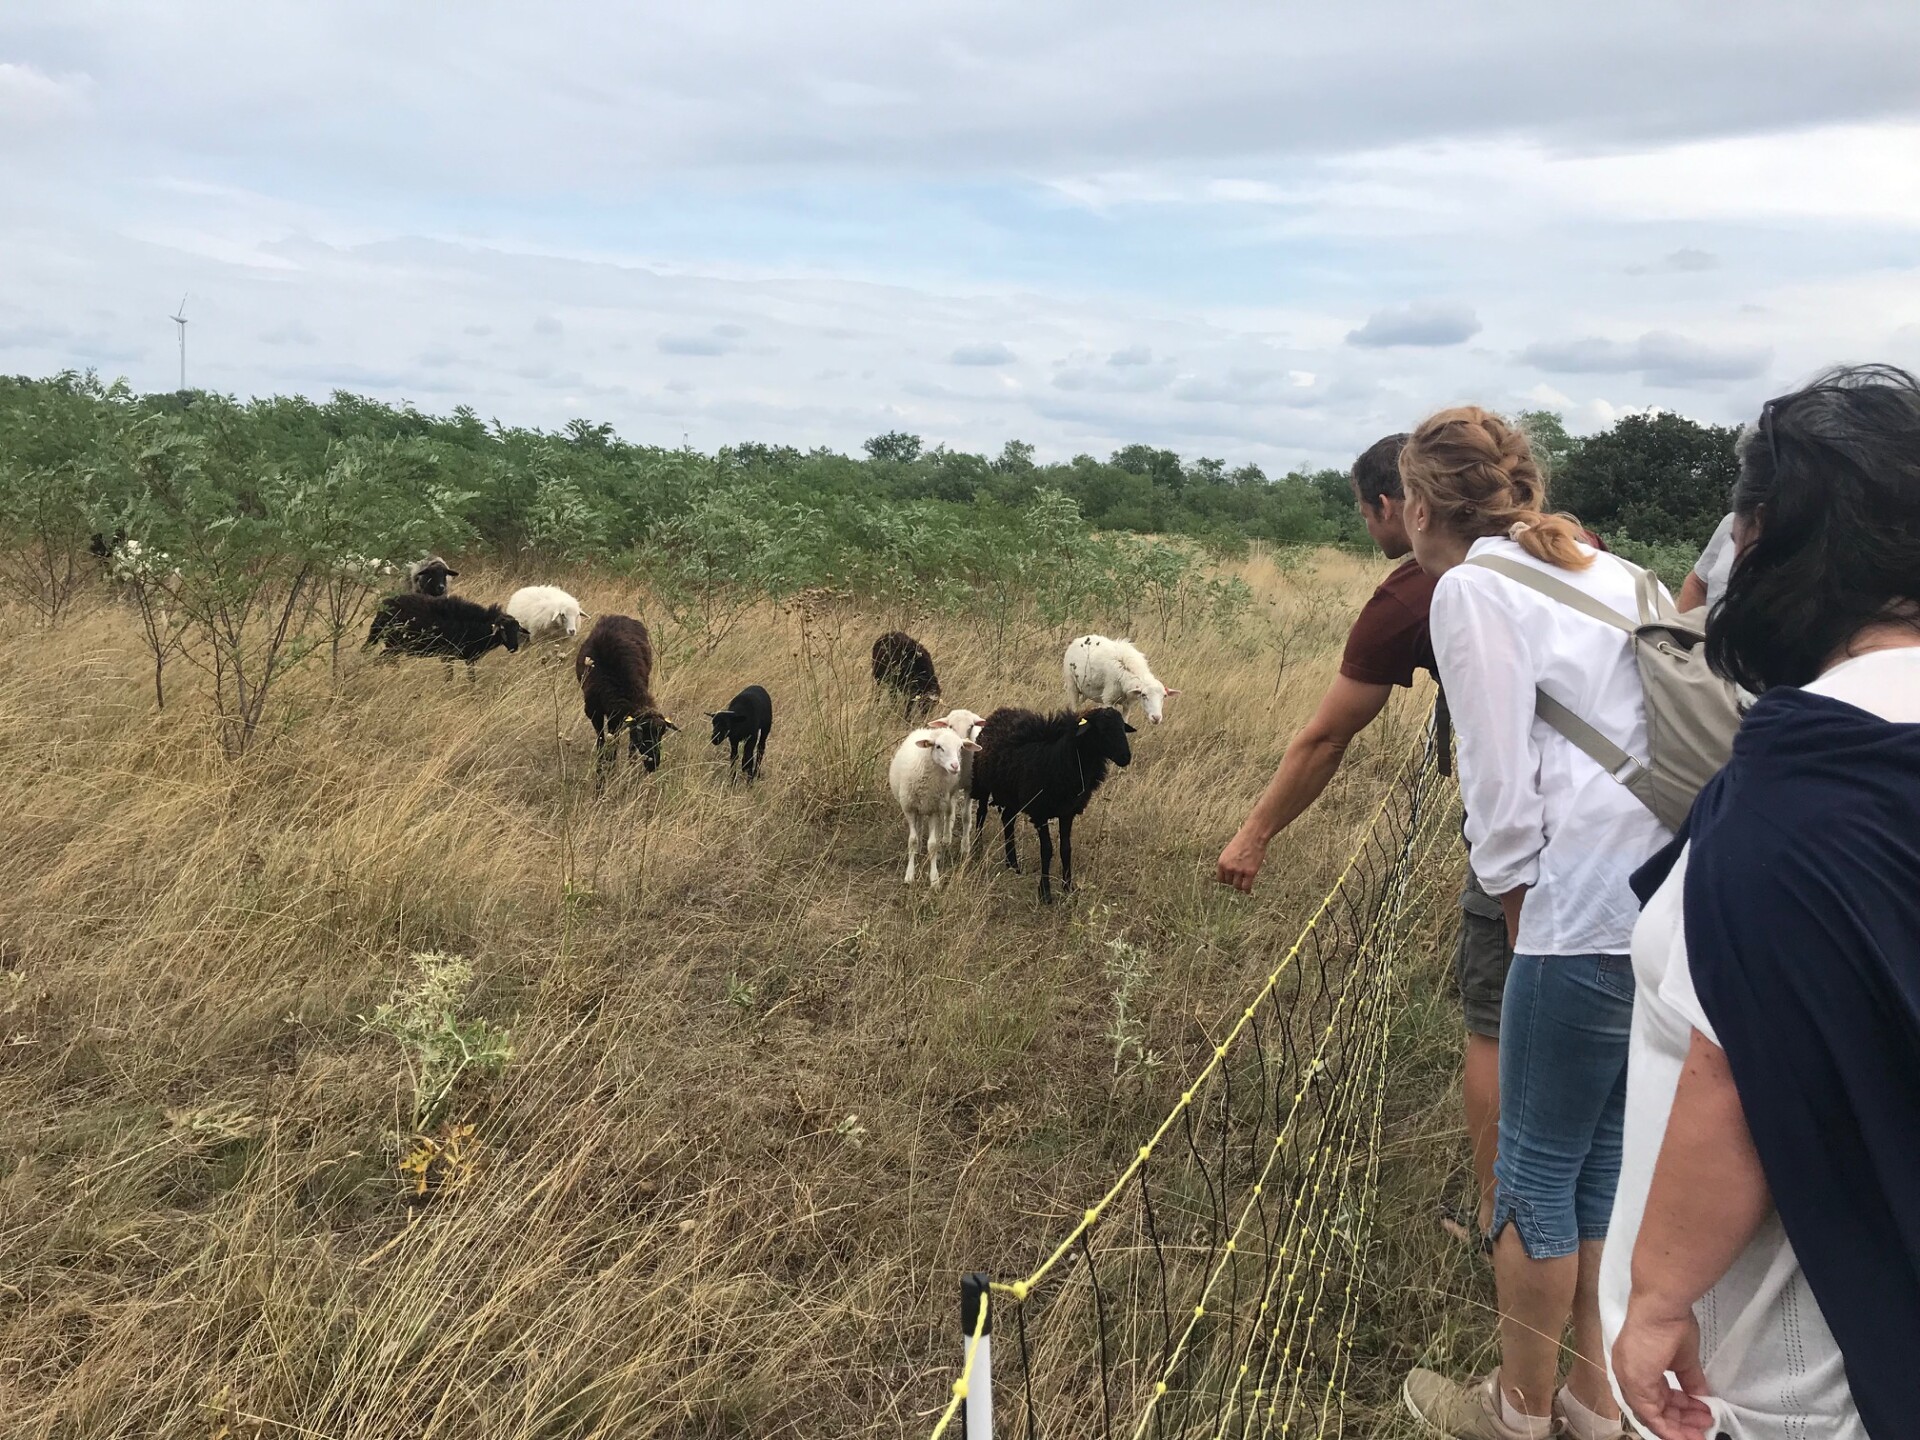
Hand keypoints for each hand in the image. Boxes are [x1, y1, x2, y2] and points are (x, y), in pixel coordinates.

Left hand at [1216, 831, 1267, 892]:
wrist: (1253, 836)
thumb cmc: (1242, 841)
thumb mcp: (1229, 852)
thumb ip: (1227, 863)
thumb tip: (1228, 874)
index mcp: (1221, 862)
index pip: (1220, 879)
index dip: (1226, 880)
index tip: (1230, 879)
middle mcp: (1229, 868)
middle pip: (1229, 883)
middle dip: (1234, 881)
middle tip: (1239, 879)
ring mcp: (1239, 871)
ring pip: (1237, 886)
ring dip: (1240, 886)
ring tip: (1244, 884)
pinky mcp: (1250, 872)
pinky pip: (1246, 886)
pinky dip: (1247, 890)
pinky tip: (1248, 891)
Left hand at [1612, 1298, 1714, 1439]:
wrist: (1661, 1308)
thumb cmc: (1670, 1324)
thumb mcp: (1684, 1359)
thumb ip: (1690, 1381)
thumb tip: (1702, 1397)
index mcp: (1636, 1366)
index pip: (1655, 1396)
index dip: (1678, 1409)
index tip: (1698, 1415)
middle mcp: (1628, 1374)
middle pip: (1654, 1409)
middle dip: (1681, 1422)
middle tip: (1702, 1429)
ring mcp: (1629, 1379)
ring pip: (1652, 1415)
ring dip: (1678, 1427)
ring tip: (1701, 1432)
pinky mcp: (1635, 1384)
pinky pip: (1651, 1416)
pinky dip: (1668, 1428)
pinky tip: (1684, 1435)